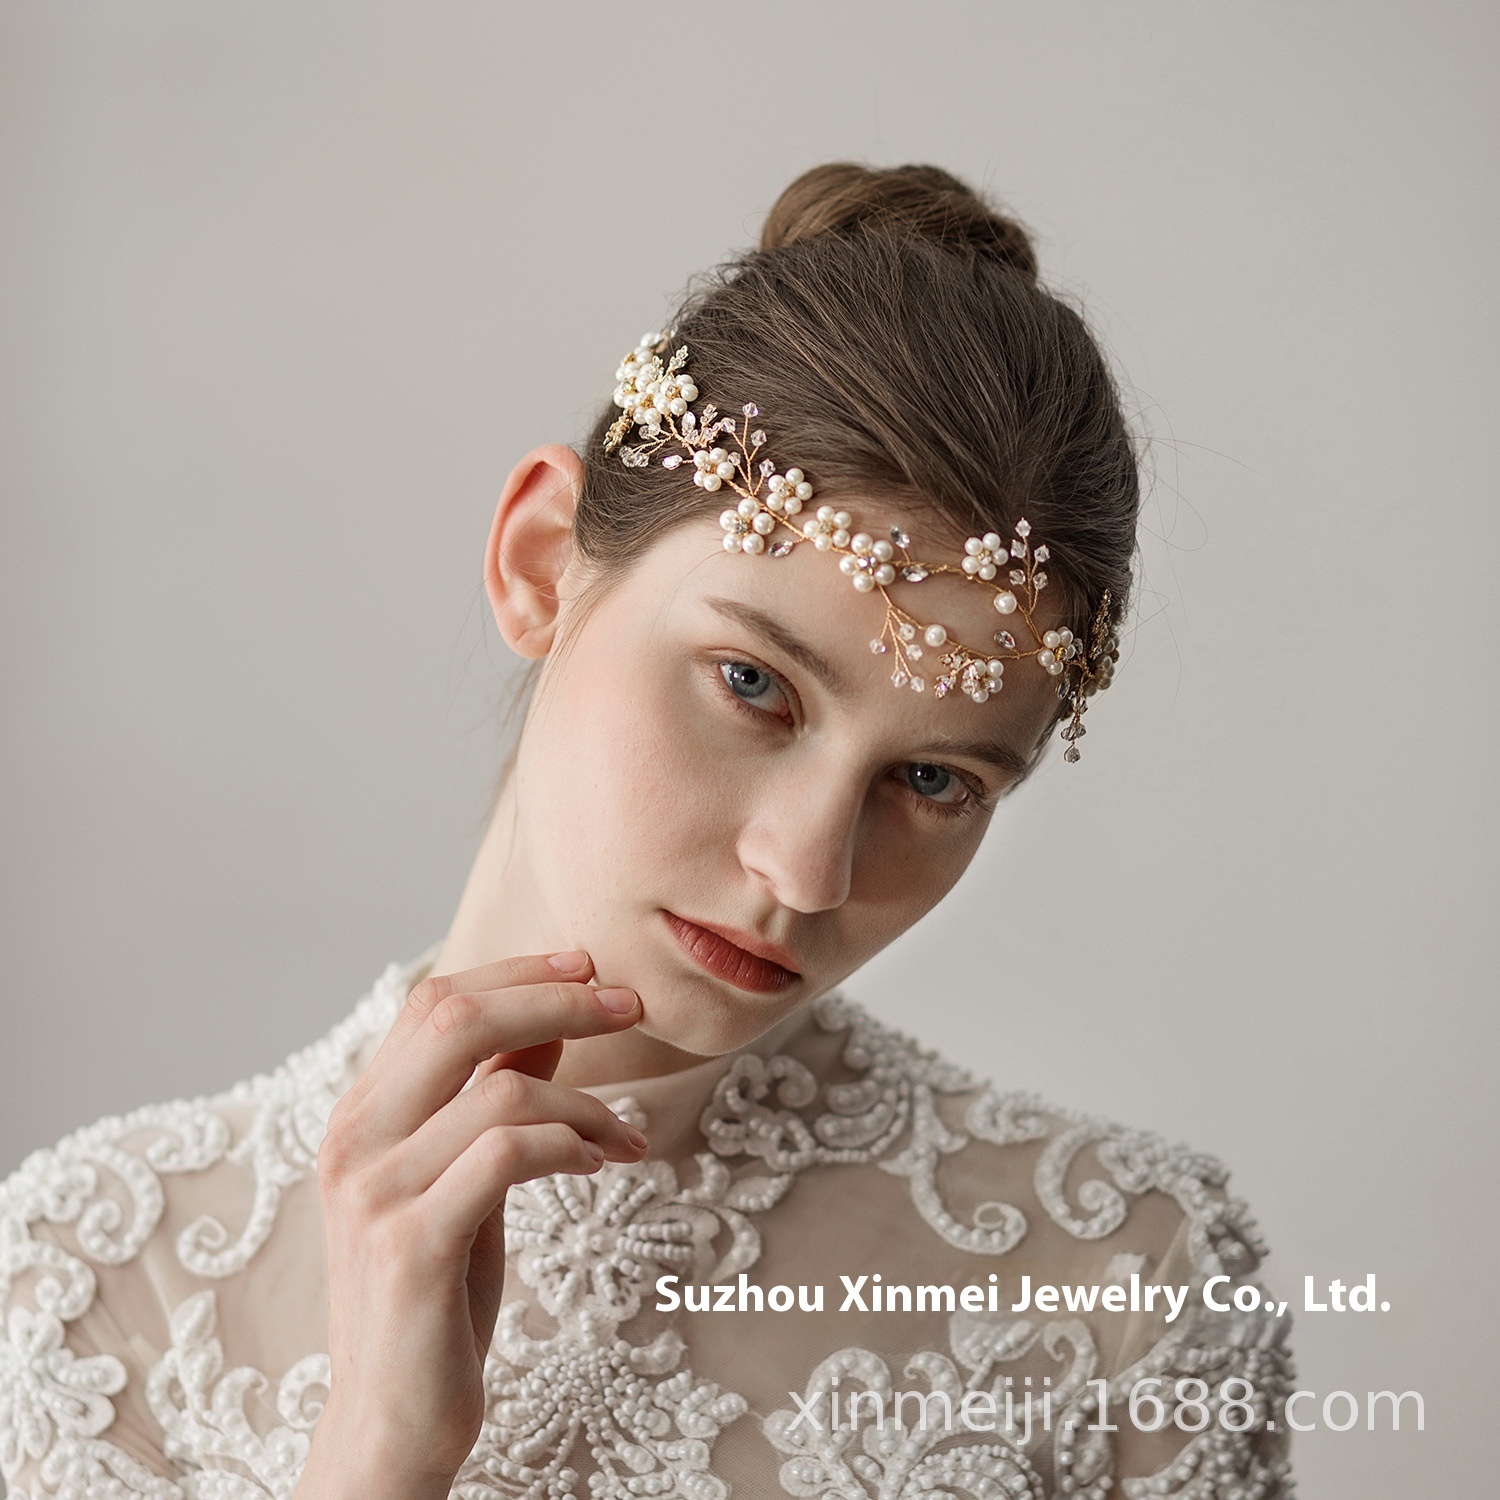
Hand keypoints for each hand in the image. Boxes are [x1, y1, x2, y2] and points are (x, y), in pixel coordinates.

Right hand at [296, 951, 646, 1499]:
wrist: (390, 1424)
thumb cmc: (433, 1295)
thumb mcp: (466, 1178)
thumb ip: (491, 1096)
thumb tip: (551, 1017)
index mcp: (359, 1114)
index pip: (433, 1000)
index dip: (516, 971)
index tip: (590, 968)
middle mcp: (352, 1140)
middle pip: (455, 1017)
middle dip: (557, 998)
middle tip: (629, 1006)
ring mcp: (374, 1192)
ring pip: (502, 1090)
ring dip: (587, 1103)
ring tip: (624, 1138)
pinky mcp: (411, 1246)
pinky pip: (510, 1155)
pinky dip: (573, 1146)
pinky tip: (604, 1166)